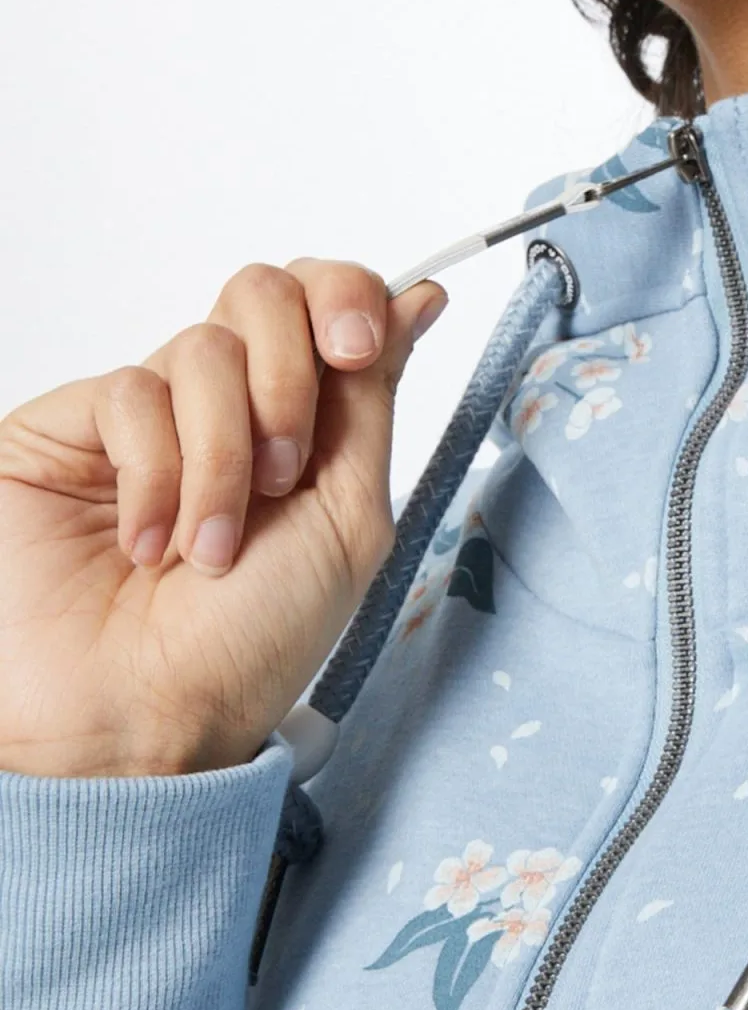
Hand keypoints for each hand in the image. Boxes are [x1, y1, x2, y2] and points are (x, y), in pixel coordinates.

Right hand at [0, 260, 446, 778]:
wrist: (139, 718)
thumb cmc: (247, 647)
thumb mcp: (347, 520)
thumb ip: (373, 401)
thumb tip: (418, 296)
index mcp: (302, 427)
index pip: (324, 300)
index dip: (345, 297)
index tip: (355, 351)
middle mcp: (224, 410)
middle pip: (265, 291)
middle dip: (290, 372)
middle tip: (285, 466)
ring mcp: (144, 418)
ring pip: (205, 347)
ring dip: (225, 455)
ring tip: (210, 548)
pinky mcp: (67, 430)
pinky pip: (131, 392)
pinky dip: (156, 473)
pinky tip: (146, 544)